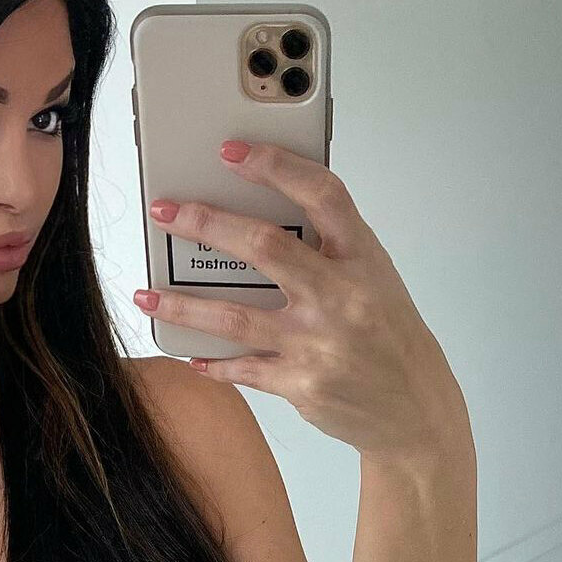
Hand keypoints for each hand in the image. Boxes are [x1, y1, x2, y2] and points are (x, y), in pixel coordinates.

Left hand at [133, 140, 472, 466]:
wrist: (415, 409)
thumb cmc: (389, 335)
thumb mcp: (374, 279)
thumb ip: (326, 250)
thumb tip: (258, 220)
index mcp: (362, 259)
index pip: (322, 195)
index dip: (276, 167)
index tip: (233, 152)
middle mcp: (341, 297)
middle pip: (265, 248)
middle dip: (207, 225)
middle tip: (166, 213)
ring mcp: (319, 343)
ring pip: (235, 317)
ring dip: (182, 306)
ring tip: (146, 294)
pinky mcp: (301, 384)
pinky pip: (243, 369)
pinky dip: (212, 362)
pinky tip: (190, 356)